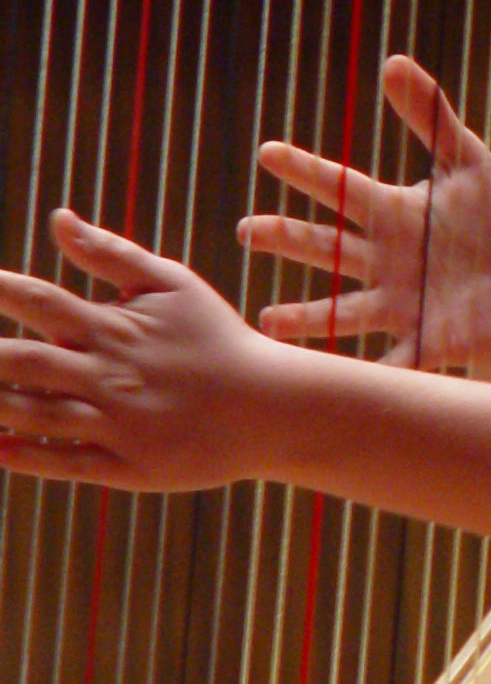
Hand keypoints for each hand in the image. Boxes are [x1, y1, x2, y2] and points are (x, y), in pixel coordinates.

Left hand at [0, 211, 278, 491]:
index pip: (38, 300)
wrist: (272, 405)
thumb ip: (112, 253)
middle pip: (21, 361)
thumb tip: (58, 217)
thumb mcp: (173, 284)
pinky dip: (24, 456)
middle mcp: (108, 374)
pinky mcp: (127, 465)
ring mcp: (116, 423)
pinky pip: (64, 463)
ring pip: (34, 414)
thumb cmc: (218, 339)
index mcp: (114, 326)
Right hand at [240, 55, 490, 382]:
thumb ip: (433, 119)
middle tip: (247, 228)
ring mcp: (400, 304)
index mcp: (395, 214)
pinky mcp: (425, 341)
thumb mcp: (472, 166)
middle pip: (326, 247)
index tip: (268, 152)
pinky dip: (371, 375)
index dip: (308, 170)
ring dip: (306, 317)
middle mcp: (386, 261)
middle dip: (287, 237)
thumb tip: (391, 62)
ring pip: (341, 311)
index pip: (341, 188)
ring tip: (267, 321)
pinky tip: (340, 388)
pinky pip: (391, 361)